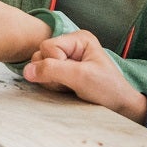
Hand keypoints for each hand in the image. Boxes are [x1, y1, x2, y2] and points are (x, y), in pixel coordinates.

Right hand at [22, 31, 146, 120]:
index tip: (74, 74)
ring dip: (51, 81)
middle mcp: (70, 46)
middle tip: (70, 82)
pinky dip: (53, 85)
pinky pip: (45, 77)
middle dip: (51, 73)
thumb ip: (52, 70)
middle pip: (41, 55)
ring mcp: (66, 59)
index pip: (48, 46)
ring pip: (40, 67)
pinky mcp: (63, 72)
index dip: (54, 63)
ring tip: (70, 87)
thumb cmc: (108, 89)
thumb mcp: (80, 77)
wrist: (120, 107)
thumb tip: (26, 70)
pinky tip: (66, 90)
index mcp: (78, 39)